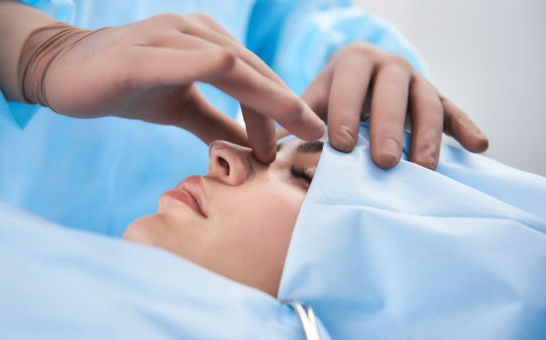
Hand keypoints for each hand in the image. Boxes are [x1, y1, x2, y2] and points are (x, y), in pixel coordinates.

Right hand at [21, 13, 324, 162]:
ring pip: (231, 65)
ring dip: (262, 101)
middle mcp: (196, 32)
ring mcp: (169, 37)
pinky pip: (186, 59)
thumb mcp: (182, 109)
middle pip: (253, 71)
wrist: (65, 70)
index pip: (257, 78)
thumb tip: (252, 150)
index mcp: (209, 43)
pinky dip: (214, 70)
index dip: (284, 109)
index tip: (305, 141)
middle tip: (315, 138)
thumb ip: (217, 125)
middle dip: (287, 107)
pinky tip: (237, 83)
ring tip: (281, 141)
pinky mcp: (140, 54)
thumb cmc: (127, 85)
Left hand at [301, 42, 488, 168]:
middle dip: (388, 128)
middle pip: (392, 94)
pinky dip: (466, 126)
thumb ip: (295, 124)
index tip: (342, 146)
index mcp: (352, 61)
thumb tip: (269, 156)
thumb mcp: (311, 102)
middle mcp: (388, 65)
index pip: (349, 84)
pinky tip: (480, 146)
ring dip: (427, 136)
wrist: (360, 77)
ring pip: (427, 103)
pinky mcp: (437, 96)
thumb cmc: (330, 99)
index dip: (345, 113)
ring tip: (424, 169)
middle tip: (384, 162)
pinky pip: (453, 110)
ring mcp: (416, 80)